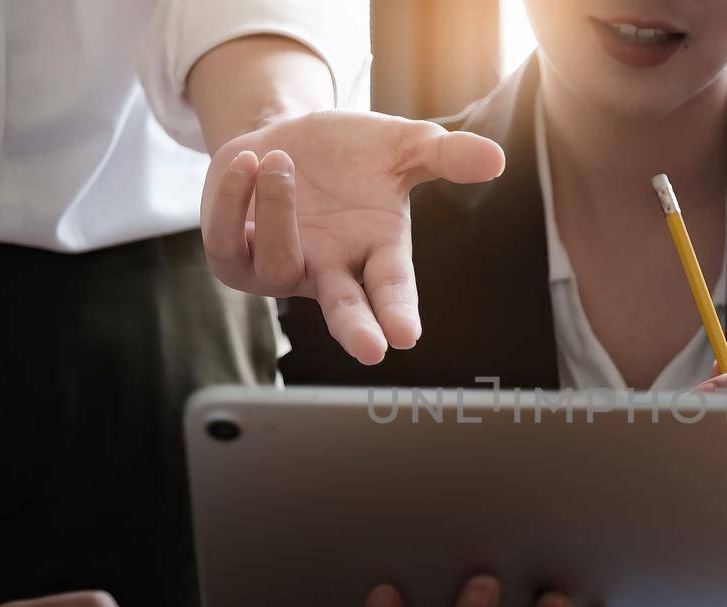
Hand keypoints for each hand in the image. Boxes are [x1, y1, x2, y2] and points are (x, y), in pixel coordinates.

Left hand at [200, 113, 504, 365]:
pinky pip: (229, 241)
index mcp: (376, 253)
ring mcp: (282, 268)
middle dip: (357, 329)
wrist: (282, 138)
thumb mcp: (402, 146)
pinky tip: (249, 164)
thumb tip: (497, 160)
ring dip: (279, 210)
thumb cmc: (350, 155)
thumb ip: (446, 156)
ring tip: (283, 161)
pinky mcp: (236, 255)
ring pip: (279, 264)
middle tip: (373, 350)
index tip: (407, 336)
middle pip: (344, 312)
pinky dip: (237, 200)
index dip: (399, 313)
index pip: (392, 291)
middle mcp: (331, 271)